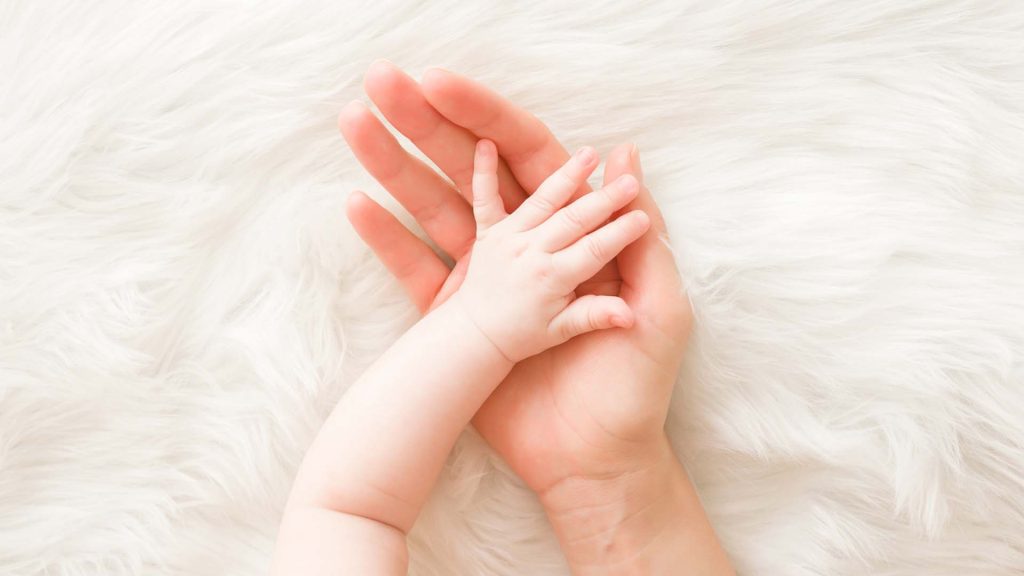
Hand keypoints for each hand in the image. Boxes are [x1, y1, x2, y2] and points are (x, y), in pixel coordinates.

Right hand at [342, 62, 689, 493]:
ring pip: (434, 209)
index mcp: (571, 242)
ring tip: (356, 122)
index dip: (497, 121)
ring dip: (395, 165)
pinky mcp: (455, 320)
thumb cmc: (634, 387)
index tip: (450, 84)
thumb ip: (644, 242)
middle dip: (432, 126)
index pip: (536, 166)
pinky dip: (385, 235)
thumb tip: (629, 162)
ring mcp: (485, 282)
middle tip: (390, 81)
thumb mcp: (658, 309)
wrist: (592, 461)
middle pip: (473, 173)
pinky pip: (413, 269)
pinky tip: (355, 200)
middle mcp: (524, 251)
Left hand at [454, 140, 647, 361]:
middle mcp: (529, 254)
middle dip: (604, 200)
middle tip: (630, 181)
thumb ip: (594, 316)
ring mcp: (507, 240)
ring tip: (590, 154)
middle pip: (573, 221)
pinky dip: (483, 172)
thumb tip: (630, 317)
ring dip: (566, 176)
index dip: (620, 234)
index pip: (594, 251)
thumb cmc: (523, 335)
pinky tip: (486, 144)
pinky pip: (484, 199)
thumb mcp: (561, 330)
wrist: (475, 335)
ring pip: (541, 201)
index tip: (643, 217)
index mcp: (551, 279)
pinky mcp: (487, 233)